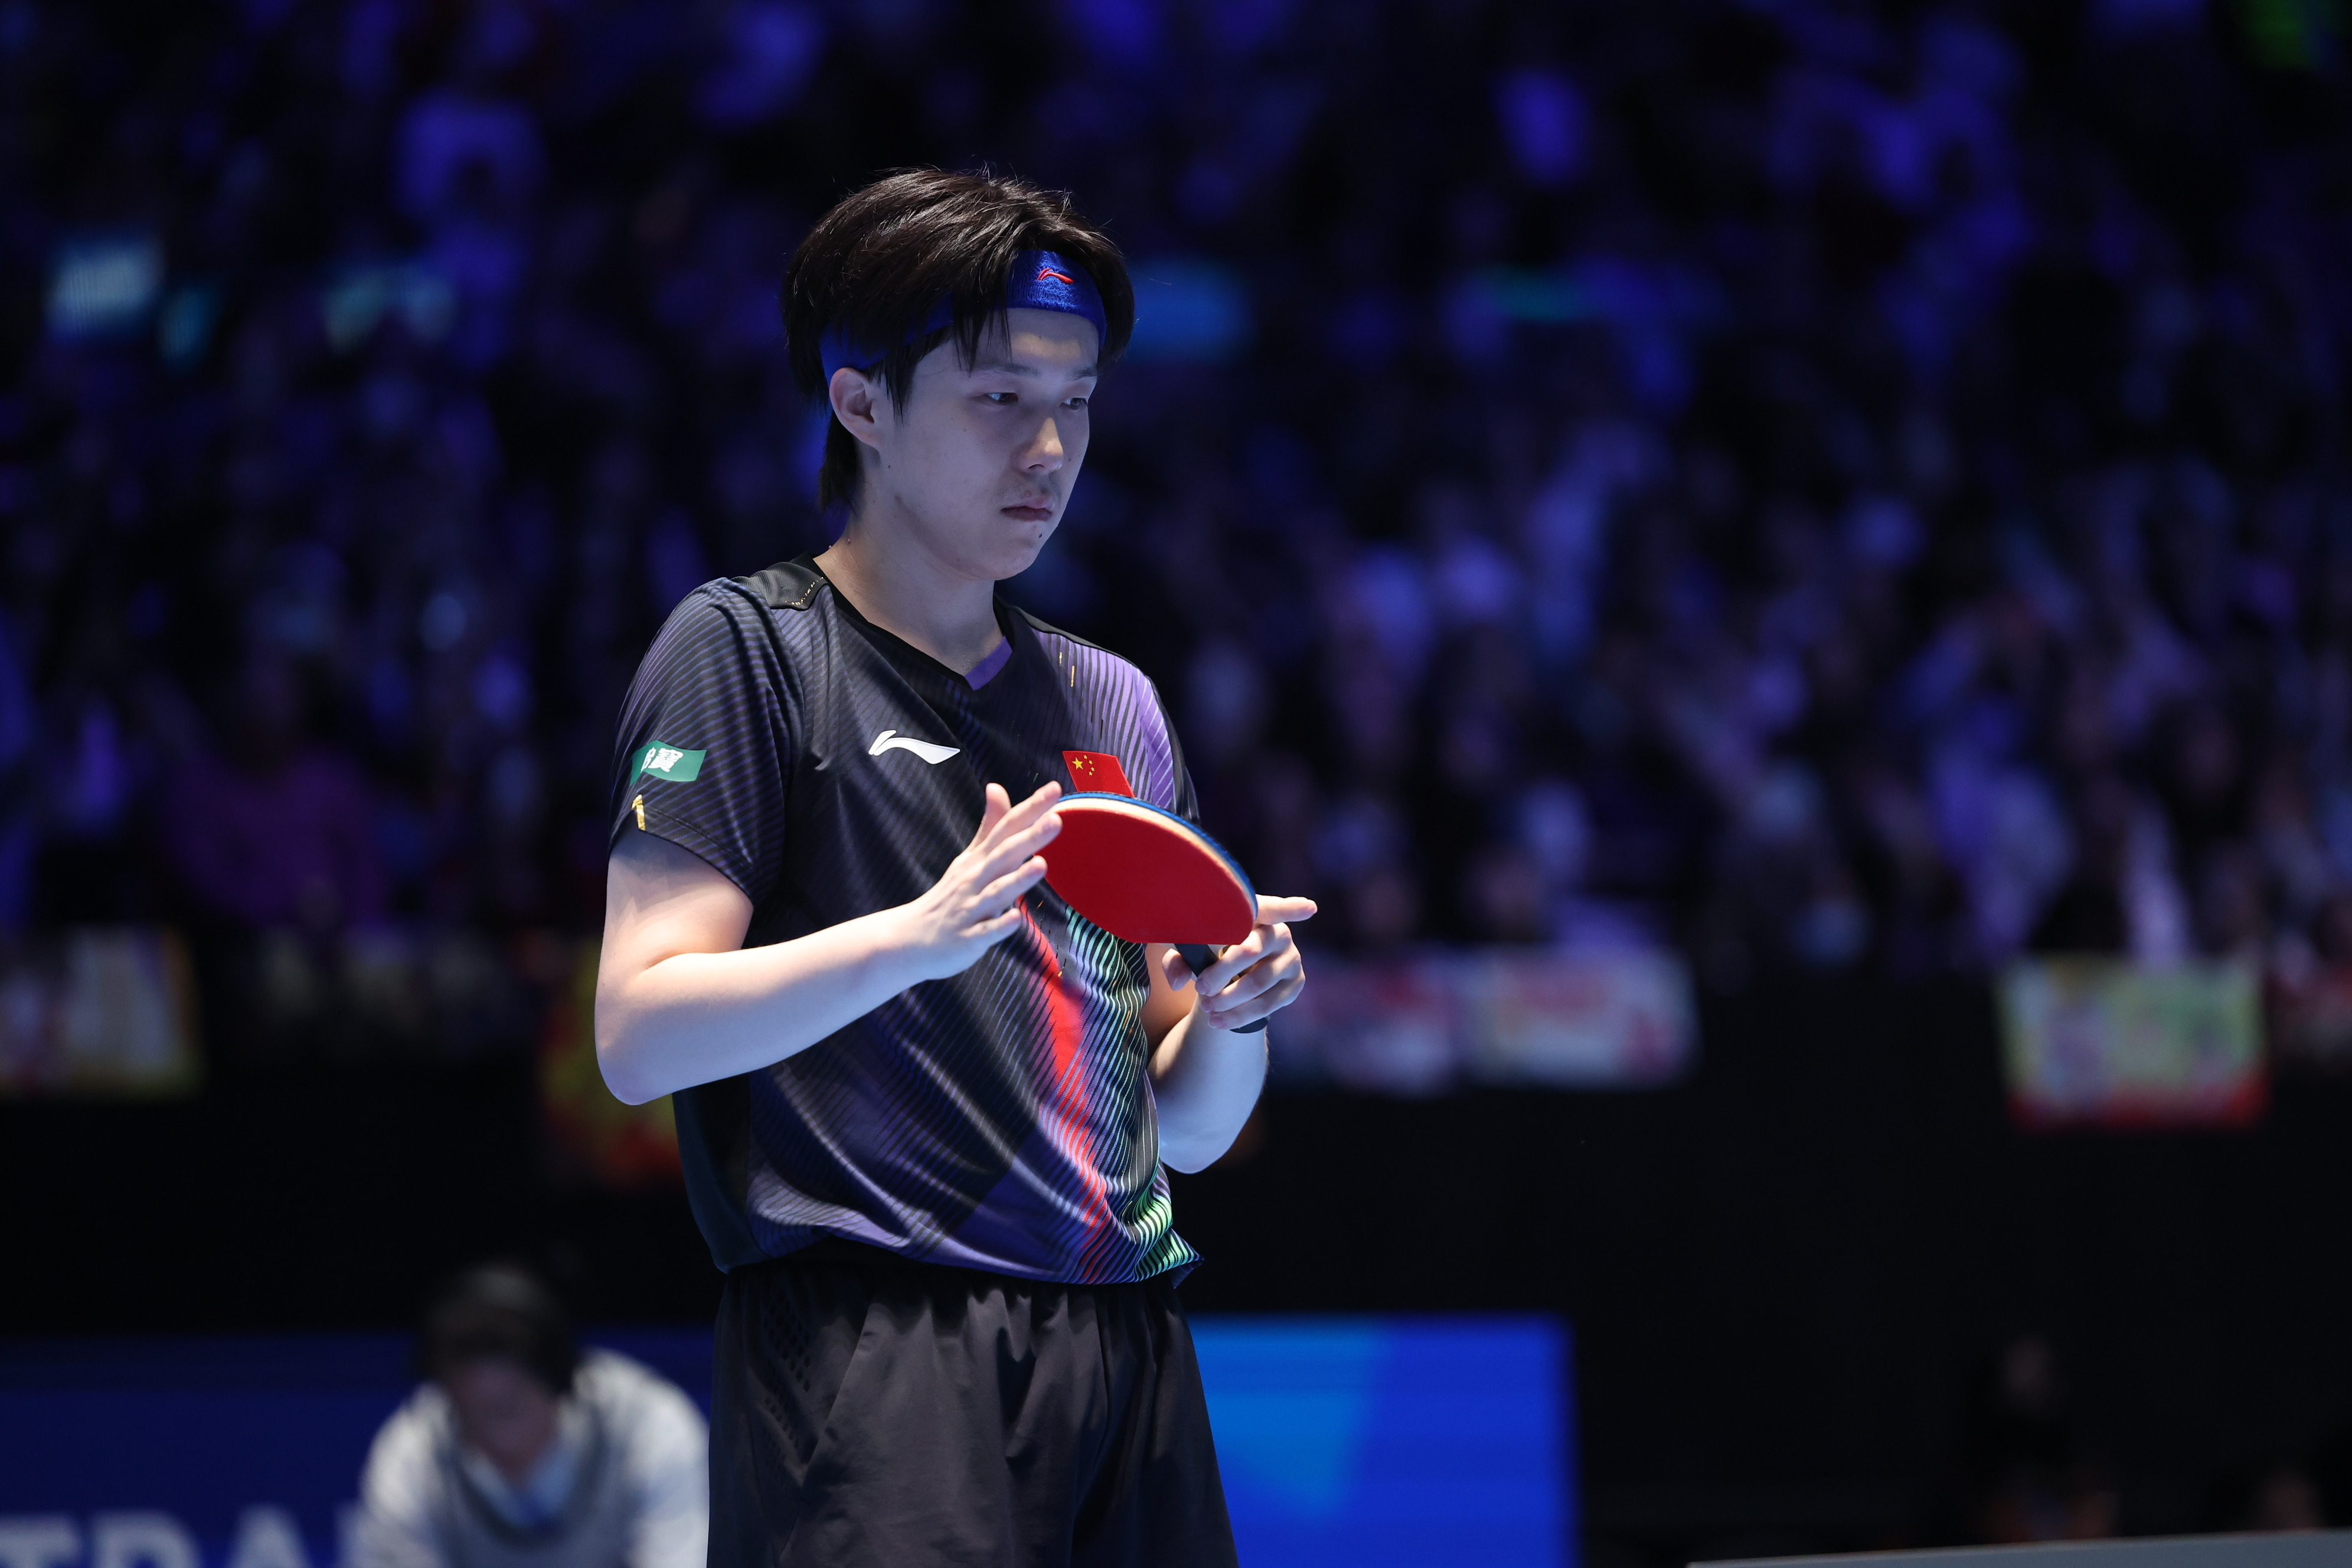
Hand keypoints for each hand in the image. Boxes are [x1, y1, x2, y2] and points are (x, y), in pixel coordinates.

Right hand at [891, 782, 1061, 982]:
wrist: (910, 940)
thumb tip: (997, 786)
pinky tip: (1016, 919)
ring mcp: (971, 909)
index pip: (1006, 828)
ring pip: (997, 892)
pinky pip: (986, 932)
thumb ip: (989, 826)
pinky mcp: (968, 939)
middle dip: (1030, 838)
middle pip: (1004, 855)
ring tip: (1042, 865)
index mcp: (979, 859)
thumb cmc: (949, 897)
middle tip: (1056, 820)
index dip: (1030, 809)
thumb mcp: (969, 858)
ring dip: (1018, 879)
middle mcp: (975, 880)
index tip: (1054, 788)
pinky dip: (1000, 926)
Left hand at [1163, 895, 1317, 1031]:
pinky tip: (1218, 1022)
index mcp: (1256, 914)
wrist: (1230, 977)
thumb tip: (1177, 980)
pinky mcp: (1295, 984)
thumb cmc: (1210, 951)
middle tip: (1201, 988)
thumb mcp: (1190, 951)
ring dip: (1228, 999)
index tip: (1308, 908)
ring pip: (1257, 983)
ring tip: (1206, 1008)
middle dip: (1222, 972)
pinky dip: (1239, 1016)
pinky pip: (1267, 1004)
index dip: (1290, 907)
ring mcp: (1291, 958)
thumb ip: (1179, 960)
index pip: (1271, 907)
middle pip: (1249, 949)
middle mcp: (1279, 933)